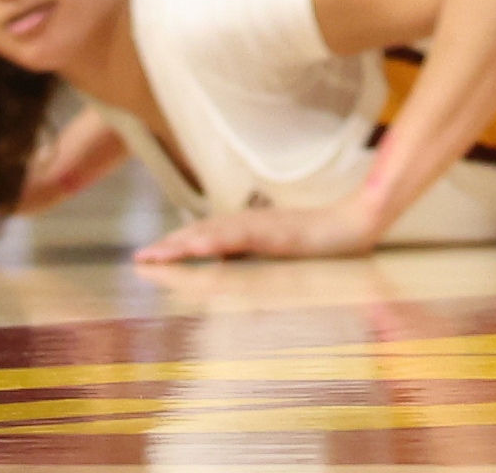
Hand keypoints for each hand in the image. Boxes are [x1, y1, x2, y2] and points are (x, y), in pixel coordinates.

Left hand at [137, 199, 386, 265]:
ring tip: (158, 255)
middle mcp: (252, 223)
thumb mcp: (279, 258)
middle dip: (170, 245)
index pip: (205, 236)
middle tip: (139, 259)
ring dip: (185, 242)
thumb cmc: (321, 245)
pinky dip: (218, 239)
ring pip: (216, 232)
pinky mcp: (279, 230)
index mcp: (249, 231)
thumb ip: (254, 261)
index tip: (148, 257)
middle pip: (202, 232)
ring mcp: (265, 225)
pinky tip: (199, 244)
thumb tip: (226, 270)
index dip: (176, 244)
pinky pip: (244, 236)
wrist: (356, 225)